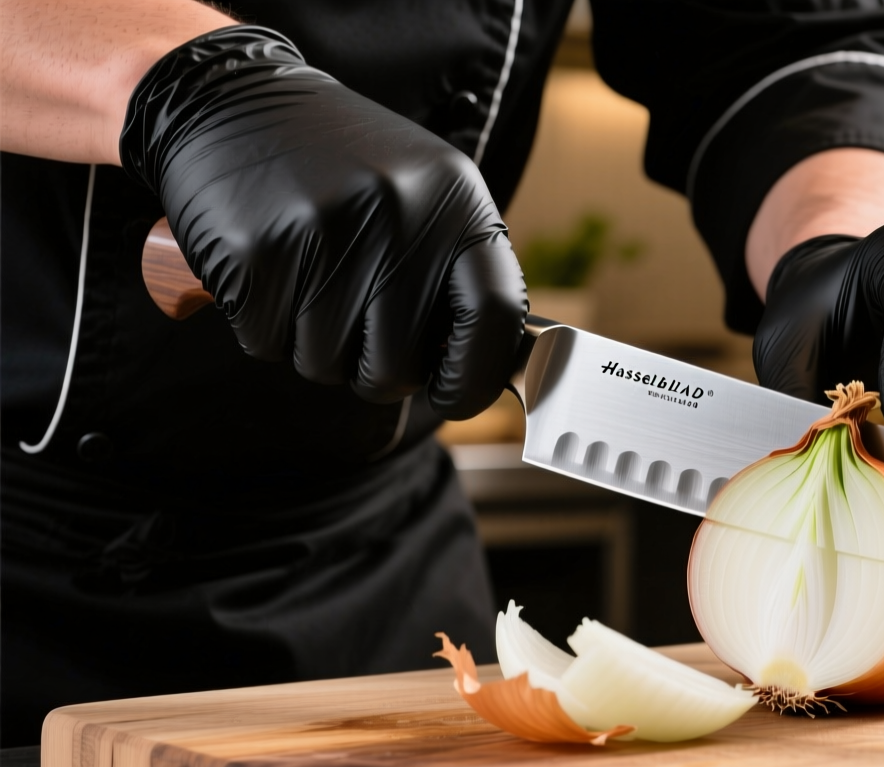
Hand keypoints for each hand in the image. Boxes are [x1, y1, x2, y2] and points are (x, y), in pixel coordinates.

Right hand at [120, 26, 525, 418]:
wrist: (233, 100)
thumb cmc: (341, 164)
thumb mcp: (425, 191)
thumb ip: (456, 271)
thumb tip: (479, 370)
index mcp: (455, 200)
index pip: (494, 315)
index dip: (473, 376)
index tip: (451, 393)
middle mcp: (396, 215)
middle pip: (397, 364)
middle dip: (374, 370)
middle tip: (354, 327)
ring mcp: (323, 233)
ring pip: (326, 365)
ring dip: (314, 346)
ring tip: (308, 280)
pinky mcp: (255, 254)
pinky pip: (267, 345)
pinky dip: (266, 328)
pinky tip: (269, 273)